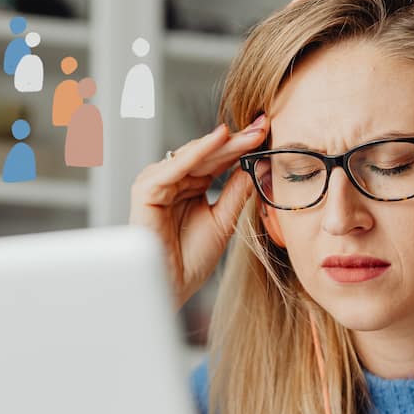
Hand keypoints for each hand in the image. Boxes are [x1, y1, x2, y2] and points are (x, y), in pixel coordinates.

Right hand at [129, 114, 267, 309]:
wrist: (172, 287)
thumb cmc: (191, 260)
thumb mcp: (223, 220)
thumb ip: (236, 192)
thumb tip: (256, 164)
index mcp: (188, 186)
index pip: (216, 160)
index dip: (241, 146)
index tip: (267, 132)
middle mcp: (171, 180)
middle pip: (207, 154)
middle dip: (236, 140)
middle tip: (263, 125)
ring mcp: (157, 183)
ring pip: (193, 156)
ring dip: (222, 144)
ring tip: (249, 133)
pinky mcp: (146, 190)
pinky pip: (175, 166)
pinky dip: (198, 152)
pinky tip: (219, 139)